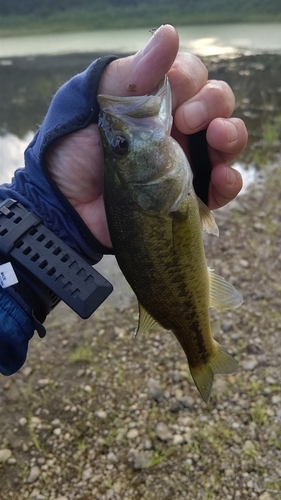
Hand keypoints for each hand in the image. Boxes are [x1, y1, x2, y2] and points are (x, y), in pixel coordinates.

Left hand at [47, 24, 247, 247]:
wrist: (67, 208)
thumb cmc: (73, 152)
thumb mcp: (95, 105)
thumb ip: (133, 75)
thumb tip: (169, 34)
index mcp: (154, 101)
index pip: (191, 76)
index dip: (190, 78)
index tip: (174, 90)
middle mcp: (175, 128)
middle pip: (217, 102)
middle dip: (213, 103)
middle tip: (186, 120)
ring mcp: (186, 162)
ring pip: (228, 139)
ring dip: (232, 134)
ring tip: (218, 138)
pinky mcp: (190, 196)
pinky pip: (225, 186)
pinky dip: (230, 180)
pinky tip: (219, 177)